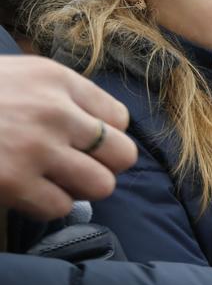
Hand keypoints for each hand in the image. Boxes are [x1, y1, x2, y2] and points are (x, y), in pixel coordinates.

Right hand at [0, 57, 137, 218]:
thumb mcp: (14, 77)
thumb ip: (57, 97)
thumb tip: (102, 131)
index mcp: (55, 79)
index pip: (118, 118)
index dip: (103, 136)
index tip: (80, 142)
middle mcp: (54, 110)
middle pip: (123, 154)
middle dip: (102, 166)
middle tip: (73, 168)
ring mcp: (36, 148)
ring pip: (100, 185)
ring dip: (77, 189)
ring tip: (50, 181)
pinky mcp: (14, 182)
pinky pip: (61, 207)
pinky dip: (45, 206)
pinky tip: (23, 192)